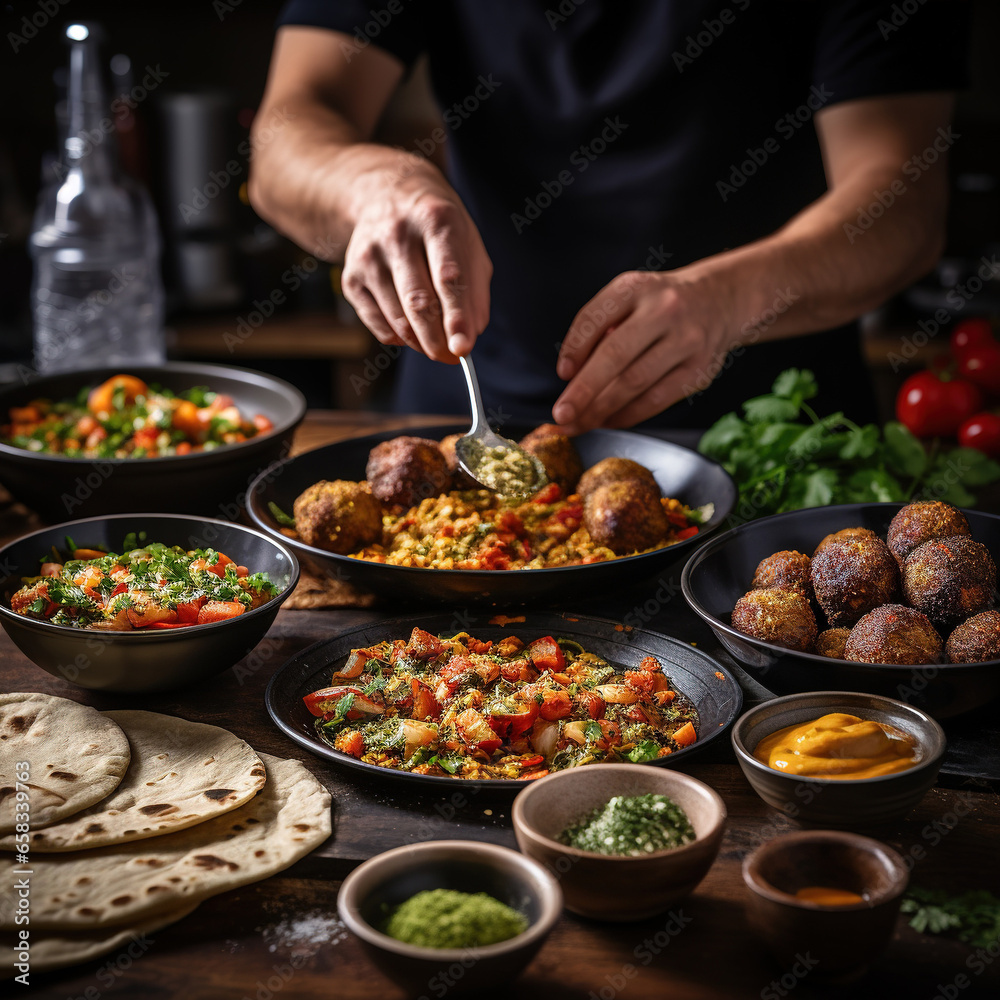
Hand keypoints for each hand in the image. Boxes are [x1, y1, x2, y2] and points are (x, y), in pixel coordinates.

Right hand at [341, 155, 492, 362]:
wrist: (384, 195)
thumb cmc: (436, 226)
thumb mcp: (468, 243)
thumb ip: (475, 289)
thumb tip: (470, 335)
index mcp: (435, 220)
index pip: (448, 278)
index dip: (457, 317)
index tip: (463, 348)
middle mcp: (397, 235)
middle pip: (418, 303)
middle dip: (437, 340)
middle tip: (450, 356)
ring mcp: (369, 256)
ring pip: (397, 319)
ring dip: (420, 342)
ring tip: (434, 342)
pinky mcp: (351, 276)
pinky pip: (377, 324)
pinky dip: (398, 337)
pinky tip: (410, 329)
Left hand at [551, 268, 736, 433]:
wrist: (719, 300)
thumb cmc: (660, 305)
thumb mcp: (629, 298)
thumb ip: (600, 327)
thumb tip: (573, 376)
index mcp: (637, 287)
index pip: (596, 317)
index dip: (575, 348)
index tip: (562, 374)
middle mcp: (664, 310)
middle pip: (616, 356)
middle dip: (583, 391)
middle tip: (561, 414)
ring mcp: (686, 341)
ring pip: (635, 383)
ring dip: (601, 410)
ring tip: (578, 424)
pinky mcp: (699, 370)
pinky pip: (656, 400)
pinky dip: (627, 415)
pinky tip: (608, 421)